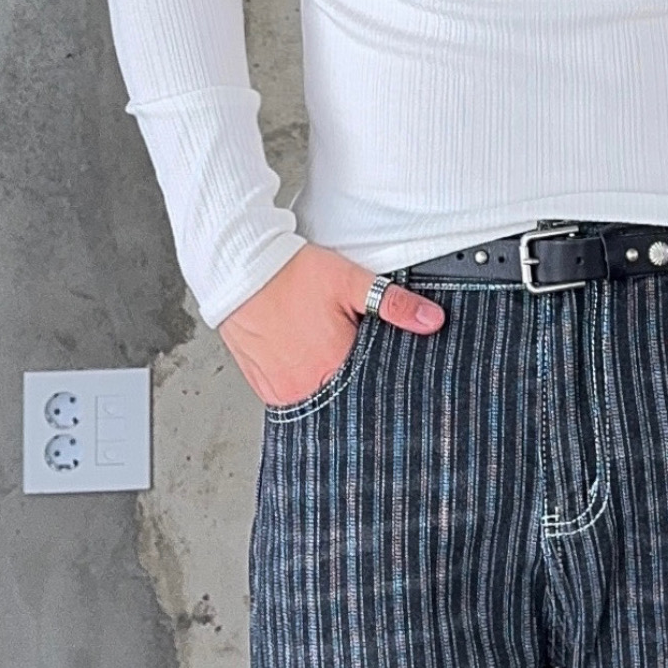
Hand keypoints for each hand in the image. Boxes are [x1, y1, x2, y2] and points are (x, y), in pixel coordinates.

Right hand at [219, 244, 443, 407]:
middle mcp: (305, 388)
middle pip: (347, 398)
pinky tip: (306, 358)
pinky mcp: (264, 387)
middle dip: (356, 381)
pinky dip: (305, 382)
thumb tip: (432, 320)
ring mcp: (282, 392)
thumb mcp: (349, 282)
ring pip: (320, 399)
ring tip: (323, 351)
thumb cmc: (288, 274)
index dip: (381, 376)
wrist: (235, 268)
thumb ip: (394, 304)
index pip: (374, 388)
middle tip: (346, 349)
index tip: (384, 368)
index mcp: (333, 368)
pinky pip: (293, 396)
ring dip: (328, 382)